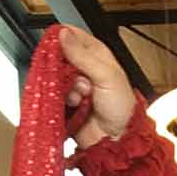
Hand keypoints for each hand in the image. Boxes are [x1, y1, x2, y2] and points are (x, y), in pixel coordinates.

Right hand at [56, 25, 137, 148]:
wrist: (117, 141)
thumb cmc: (121, 108)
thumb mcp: (106, 75)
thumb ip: (83, 54)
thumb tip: (63, 34)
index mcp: (97, 56)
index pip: (73, 36)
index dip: (63, 38)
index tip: (55, 43)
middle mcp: (84, 69)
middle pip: (60, 57)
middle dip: (65, 68)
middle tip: (76, 77)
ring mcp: (75, 88)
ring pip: (57, 77)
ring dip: (68, 87)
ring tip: (82, 96)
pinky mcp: (68, 104)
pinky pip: (55, 96)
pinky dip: (63, 100)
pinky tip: (76, 106)